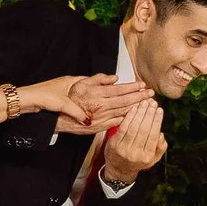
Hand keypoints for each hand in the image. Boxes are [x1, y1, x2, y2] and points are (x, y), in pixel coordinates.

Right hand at [34, 73, 151, 132]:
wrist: (54, 117)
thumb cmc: (66, 98)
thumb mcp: (79, 82)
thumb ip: (98, 79)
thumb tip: (114, 78)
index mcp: (95, 94)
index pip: (119, 89)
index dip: (133, 87)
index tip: (143, 85)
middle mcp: (100, 106)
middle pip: (125, 101)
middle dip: (140, 97)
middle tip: (151, 94)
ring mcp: (100, 118)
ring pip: (123, 112)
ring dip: (137, 108)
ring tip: (148, 104)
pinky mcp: (99, 127)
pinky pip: (117, 122)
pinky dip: (128, 118)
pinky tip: (136, 115)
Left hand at [98, 96, 166, 185]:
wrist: (119, 170)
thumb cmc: (138, 161)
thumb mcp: (153, 159)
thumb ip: (160, 147)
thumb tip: (161, 134)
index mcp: (147, 156)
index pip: (153, 135)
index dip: (157, 121)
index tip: (160, 110)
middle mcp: (135, 153)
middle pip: (144, 130)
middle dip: (149, 114)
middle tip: (153, 103)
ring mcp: (124, 149)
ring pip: (133, 127)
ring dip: (139, 113)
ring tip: (144, 103)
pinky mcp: (114, 143)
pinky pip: (123, 127)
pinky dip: (129, 117)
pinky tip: (134, 109)